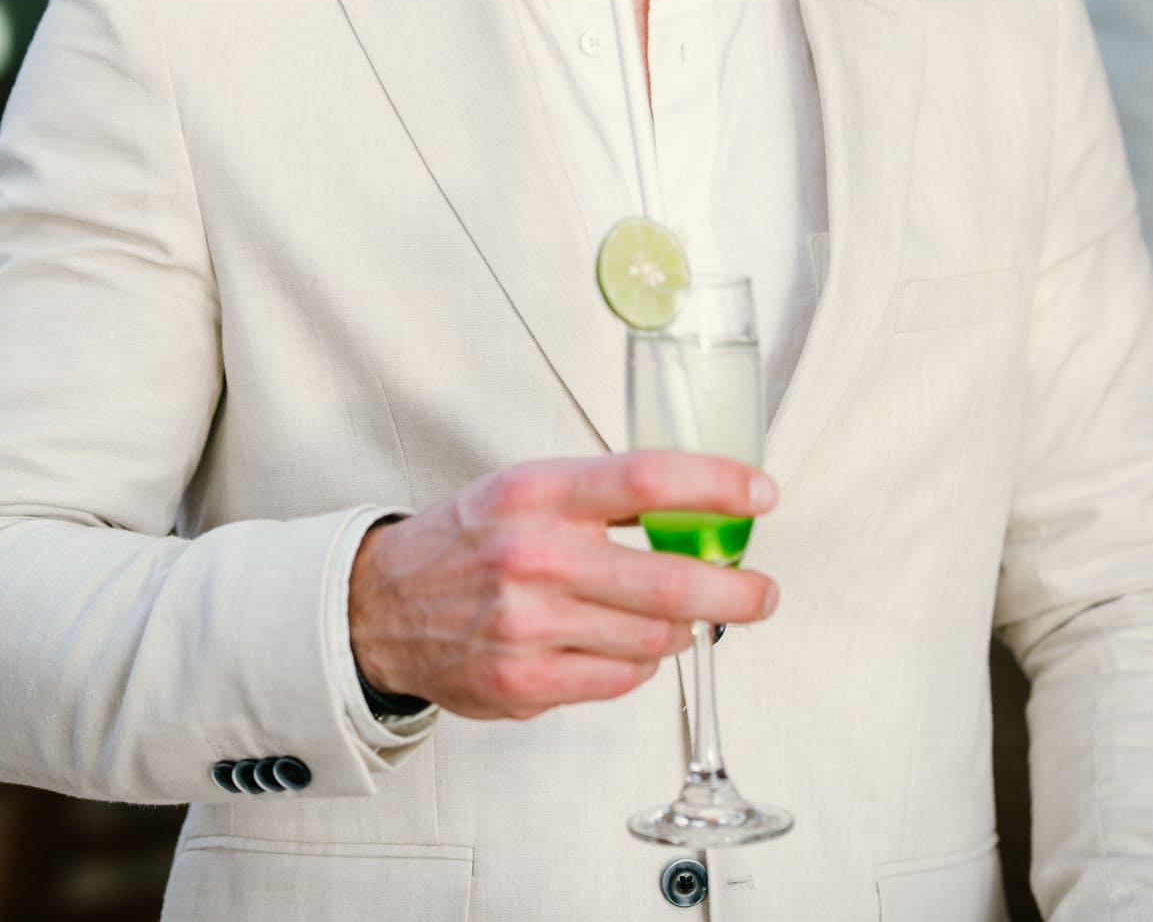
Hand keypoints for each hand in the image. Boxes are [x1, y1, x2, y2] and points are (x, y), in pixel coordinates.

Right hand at [348, 451, 778, 720]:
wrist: (382, 604)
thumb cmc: (471, 538)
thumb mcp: (530, 487)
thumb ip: (607, 495)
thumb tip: (702, 502)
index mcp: (539, 493)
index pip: (647, 479)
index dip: (716, 485)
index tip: (761, 494)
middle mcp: (535, 557)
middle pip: (667, 581)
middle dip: (734, 590)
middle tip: (762, 591)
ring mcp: (529, 626)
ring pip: (654, 639)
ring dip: (684, 630)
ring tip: (682, 617)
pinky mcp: (524, 682)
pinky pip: (621, 680)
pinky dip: (641, 664)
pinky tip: (628, 645)